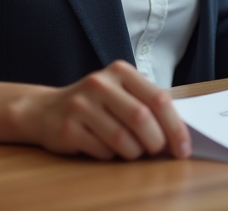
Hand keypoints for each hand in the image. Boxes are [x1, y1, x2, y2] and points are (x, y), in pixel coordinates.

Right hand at [15, 60, 190, 159]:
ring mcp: (81, 105)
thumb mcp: (120, 92)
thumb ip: (146, 104)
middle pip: (141, 119)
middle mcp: (99, 84)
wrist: (44, 110)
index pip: (158, 99)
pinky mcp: (67, 128)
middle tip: (156, 151)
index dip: (175, 127)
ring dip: (133, 152)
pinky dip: (111, 156)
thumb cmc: (95, 104)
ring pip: (122, 139)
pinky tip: (106, 148)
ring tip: (131, 150)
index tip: (183, 148)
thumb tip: (179, 134)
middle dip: (155, 142)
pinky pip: (102, 151)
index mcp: (120, 71)